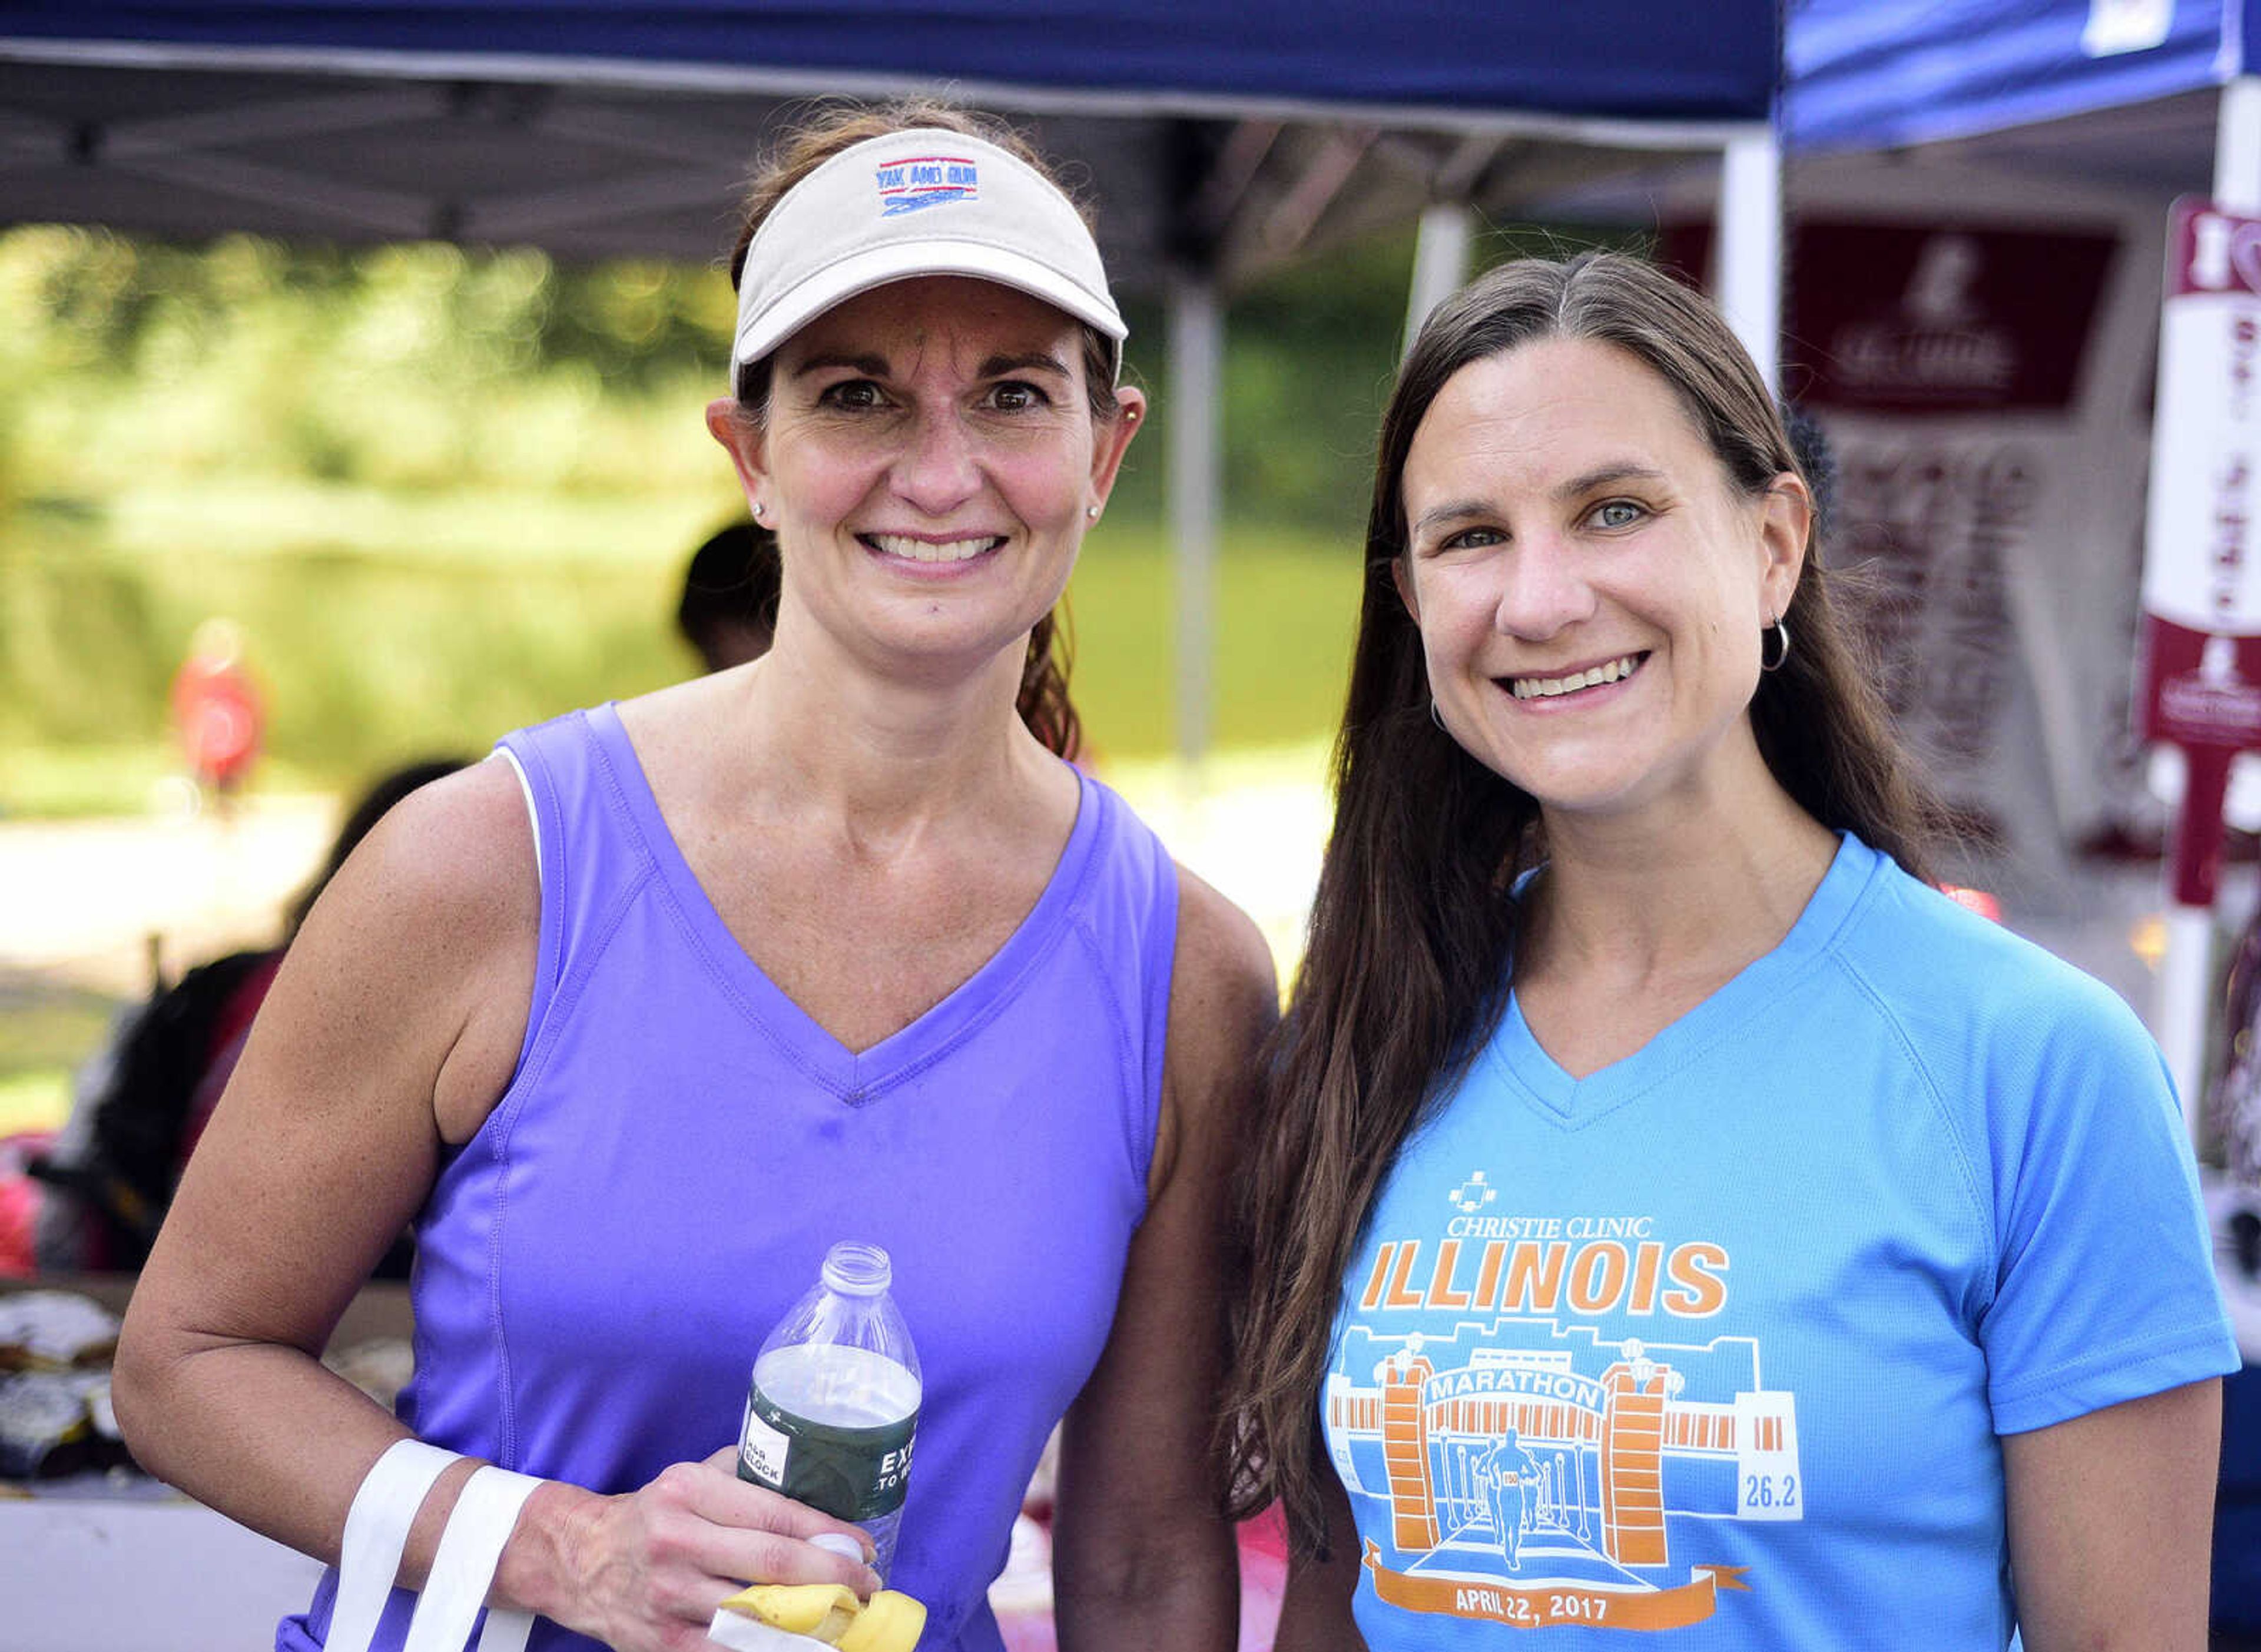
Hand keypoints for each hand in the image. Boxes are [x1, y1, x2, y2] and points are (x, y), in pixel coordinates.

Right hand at [547, 1447, 880, 1651]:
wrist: (580, 1560)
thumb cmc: (652, 1514)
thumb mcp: (692, 1477)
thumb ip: (748, 1476)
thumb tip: (817, 1484)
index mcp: (689, 1492)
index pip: (776, 1514)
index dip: (828, 1534)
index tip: (864, 1546)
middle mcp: (676, 1541)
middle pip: (772, 1565)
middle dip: (833, 1578)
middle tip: (867, 1586)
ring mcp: (668, 1595)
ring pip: (755, 1616)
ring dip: (810, 1623)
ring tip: (845, 1621)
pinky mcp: (662, 1641)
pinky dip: (770, 1650)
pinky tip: (801, 1645)